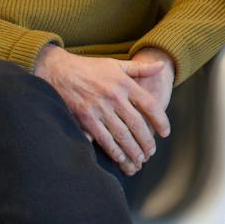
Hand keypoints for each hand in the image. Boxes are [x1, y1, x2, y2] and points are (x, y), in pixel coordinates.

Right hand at [34, 46, 167, 174]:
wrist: (58, 70)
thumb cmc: (89, 68)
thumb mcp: (116, 64)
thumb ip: (140, 68)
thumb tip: (161, 65)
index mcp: (124, 84)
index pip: (149, 105)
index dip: (160, 120)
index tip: (166, 132)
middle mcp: (114, 97)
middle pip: (137, 124)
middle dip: (147, 140)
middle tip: (152, 152)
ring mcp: (99, 109)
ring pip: (121, 134)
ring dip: (133, 149)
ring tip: (140, 159)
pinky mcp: (86, 118)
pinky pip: (103, 138)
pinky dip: (113, 150)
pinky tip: (120, 158)